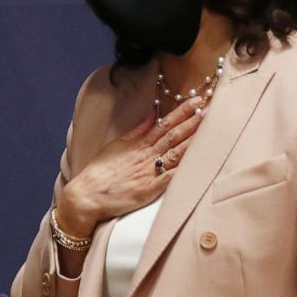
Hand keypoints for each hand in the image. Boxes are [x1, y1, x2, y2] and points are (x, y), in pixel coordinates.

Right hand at [57, 95, 203, 236]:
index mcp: (138, 145)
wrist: (86, 196)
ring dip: (193, 141)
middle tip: (210, 108)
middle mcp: (145, 157)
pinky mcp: (148, 191)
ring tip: (209, 129)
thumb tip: (152, 113)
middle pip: (173, 137)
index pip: (164, 125)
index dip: (182, 112)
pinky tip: (198, 164)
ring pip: (175, 154)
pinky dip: (183, 171)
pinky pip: (169, 180)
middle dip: (193, 122)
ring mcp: (148, 174)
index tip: (196, 100)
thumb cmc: (99, 172)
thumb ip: (136, 131)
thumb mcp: (116, 146)